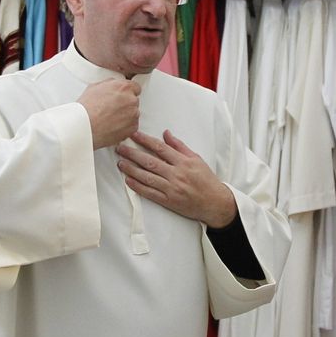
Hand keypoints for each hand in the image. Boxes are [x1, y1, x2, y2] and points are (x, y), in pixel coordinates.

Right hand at [77, 79, 140, 149]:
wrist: (84, 126)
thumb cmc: (87, 108)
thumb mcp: (94, 87)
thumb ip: (109, 84)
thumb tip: (113, 84)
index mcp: (124, 87)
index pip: (135, 87)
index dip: (127, 92)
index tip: (123, 96)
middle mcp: (131, 100)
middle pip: (133, 101)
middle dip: (125, 105)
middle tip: (112, 109)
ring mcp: (133, 114)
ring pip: (133, 114)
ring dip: (125, 116)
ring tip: (110, 119)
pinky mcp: (132, 128)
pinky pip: (132, 126)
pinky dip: (125, 127)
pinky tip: (112, 126)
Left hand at [116, 130, 237, 227]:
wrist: (215, 203)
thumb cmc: (206, 180)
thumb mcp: (196, 159)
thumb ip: (179, 146)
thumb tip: (166, 133)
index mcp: (184, 162)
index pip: (160, 148)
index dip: (145, 140)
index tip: (134, 135)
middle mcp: (177, 174)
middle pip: (150, 161)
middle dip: (133, 154)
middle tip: (120, 148)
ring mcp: (172, 188)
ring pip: (148, 177)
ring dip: (132, 169)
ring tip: (120, 163)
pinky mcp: (169, 201)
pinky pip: (150, 193)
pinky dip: (138, 186)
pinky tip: (128, 180)